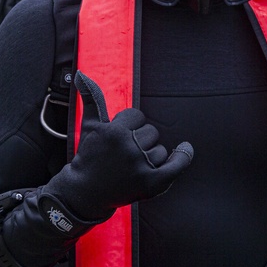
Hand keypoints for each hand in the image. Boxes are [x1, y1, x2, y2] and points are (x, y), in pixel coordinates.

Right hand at [44, 71, 193, 221]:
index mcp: (114, 131)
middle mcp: (128, 148)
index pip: (138, 116)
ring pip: (160, 150)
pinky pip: (175, 166)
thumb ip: (91, 98)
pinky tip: (185, 149)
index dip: (130, 125)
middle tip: (124, 154)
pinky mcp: (149, 184)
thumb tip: (81, 74)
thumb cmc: (89, 156)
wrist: (85, 192)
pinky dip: (183, 157)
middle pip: (151, 132)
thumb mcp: (89, 126)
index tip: (120, 137)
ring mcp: (140, 167)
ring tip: (133, 164)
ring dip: (151, 155)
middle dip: (140, 140)